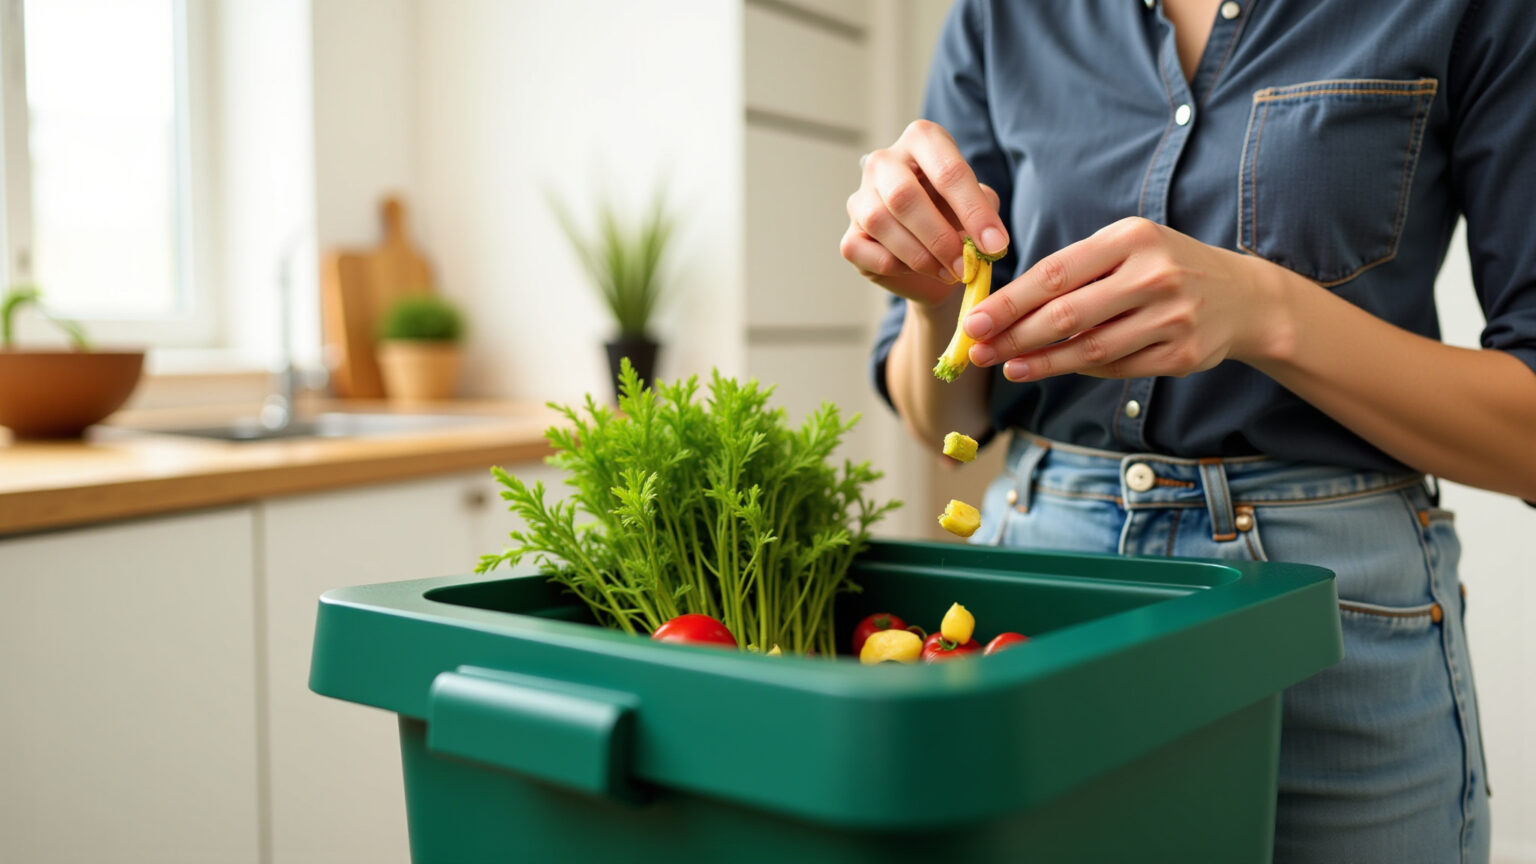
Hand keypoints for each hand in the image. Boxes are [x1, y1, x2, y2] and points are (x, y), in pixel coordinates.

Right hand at [839, 120, 1009, 306]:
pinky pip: (864, 250)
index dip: (973, 211)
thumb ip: (984, 211)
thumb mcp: (981, 208)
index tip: (996, 244)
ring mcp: (861, 197)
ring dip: (919, 256)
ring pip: (880, 222)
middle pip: (903, 195)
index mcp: (922, 140)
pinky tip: (917, 270)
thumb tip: (982, 236)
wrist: (935, 262)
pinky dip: (896, 266)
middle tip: (966, 265)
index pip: (947, 170)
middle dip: (940, 237)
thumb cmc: (957, 220)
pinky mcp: (849, 235)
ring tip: (948, 272)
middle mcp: (884, 161)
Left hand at [962, 217, 1281, 380]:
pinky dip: (1079, 370)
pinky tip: (1050, 369)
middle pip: (1067, 315)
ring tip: (1007, 366)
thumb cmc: (1165, 267)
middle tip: (978, 350)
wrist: (1244, 297)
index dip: (1010, 301)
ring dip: (1041, 362)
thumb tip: (1006, 305)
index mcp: (1132, 238)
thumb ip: (1075, 269)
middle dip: (1014, 335)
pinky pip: (1116, 368)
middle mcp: (1154, 275)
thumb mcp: (1127, 247)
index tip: (975, 319)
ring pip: (1089, 349)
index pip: (1056, 272)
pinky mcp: (1181, 354)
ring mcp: (1171, 317)